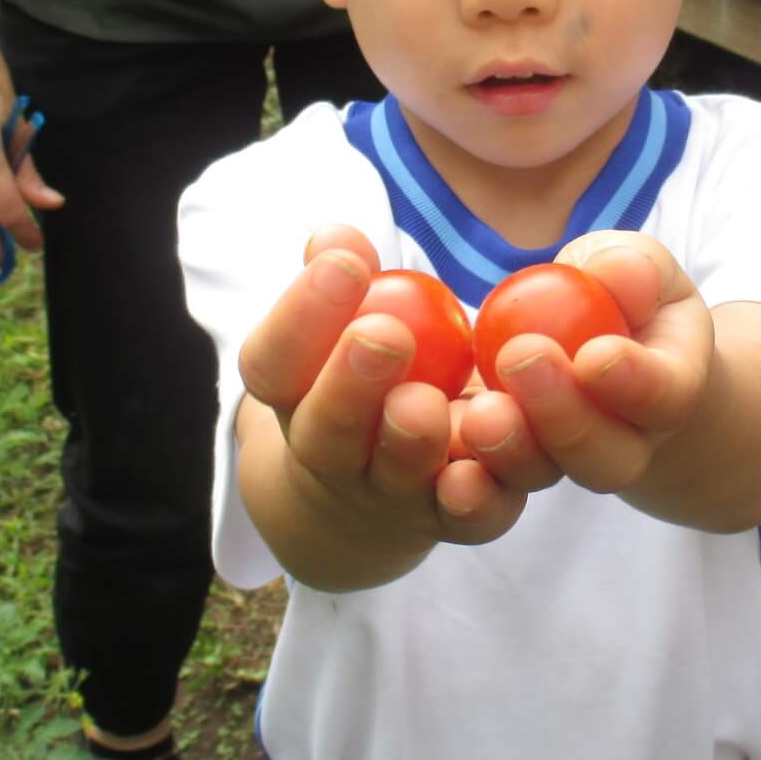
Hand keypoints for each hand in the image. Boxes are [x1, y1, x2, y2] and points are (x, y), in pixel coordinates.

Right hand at [237, 227, 550, 551]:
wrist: (375, 494)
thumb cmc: (365, 377)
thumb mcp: (345, 328)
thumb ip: (342, 280)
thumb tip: (336, 238)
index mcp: (295, 400)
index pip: (273, 364)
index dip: (302, 315)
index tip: (344, 263)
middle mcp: (335, 458)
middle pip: (330, 433)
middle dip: (352, 384)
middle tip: (382, 335)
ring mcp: (394, 497)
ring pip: (398, 478)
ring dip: (414, 441)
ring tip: (427, 401)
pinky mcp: (458, 522)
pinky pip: (470, 519)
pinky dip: (478, 497)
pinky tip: (486, 464)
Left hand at [461, 232, 710, 498]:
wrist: (596, 352)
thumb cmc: (623, 297)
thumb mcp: (638, 268)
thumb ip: (632, 268)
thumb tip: (618, 272)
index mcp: (668, 390)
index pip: (664, 395)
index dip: (635, 382)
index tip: (595, 356)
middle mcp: (624, 445)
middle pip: (607, 457)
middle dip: (564, 416)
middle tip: (519, 360)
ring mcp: (562, 466)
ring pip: (543, 475)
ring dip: (509, 448)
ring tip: (478, 411)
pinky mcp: (504, 471)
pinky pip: (486, 486)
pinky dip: (461, 473)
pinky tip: (435, 449)